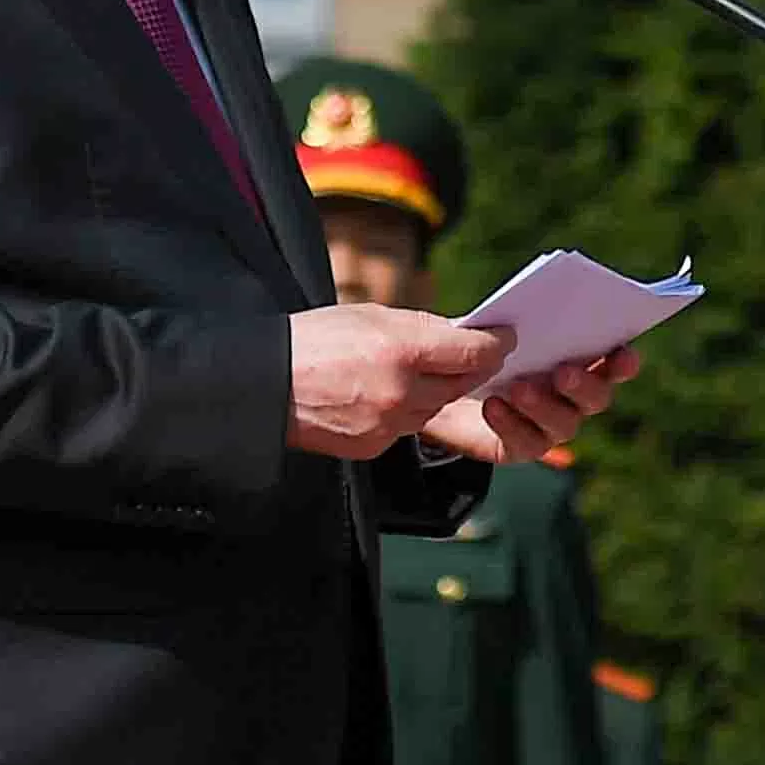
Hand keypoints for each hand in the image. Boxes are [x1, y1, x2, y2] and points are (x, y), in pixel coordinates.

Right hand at [289, 305, 512, 458]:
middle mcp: (400, 392)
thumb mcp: (371, 315)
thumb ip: (422, 327)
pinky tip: (382, 395)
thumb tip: (462, 334)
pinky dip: (404, 412)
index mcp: (402, 349)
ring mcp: (387, 425)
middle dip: (467, 368)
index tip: (504, 338)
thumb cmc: (312, 341)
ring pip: (434, 408)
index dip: (495, 344)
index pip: (473, 352)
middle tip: (469, 353)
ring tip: (412, 371)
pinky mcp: (373, 448)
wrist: (260, 385)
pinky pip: (405, 428)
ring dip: (434, 391)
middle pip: (461, 383)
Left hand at [415, 344, 644, 468]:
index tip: (622, 353)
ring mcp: (551, 425)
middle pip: (597, 397)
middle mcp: (574, 396)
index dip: (623, 361)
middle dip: (584, 385)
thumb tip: (513, 323)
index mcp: (580, 359)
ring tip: (518, 387)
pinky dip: (512, 423)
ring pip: (566, 423)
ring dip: (545, 405)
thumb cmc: (481, 347)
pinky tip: (492, 406)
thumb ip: (511, 320)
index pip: (615, 362)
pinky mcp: (523, 446)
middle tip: (562, 371)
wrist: (446, 385)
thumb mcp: (492, 326)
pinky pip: (528, 442)